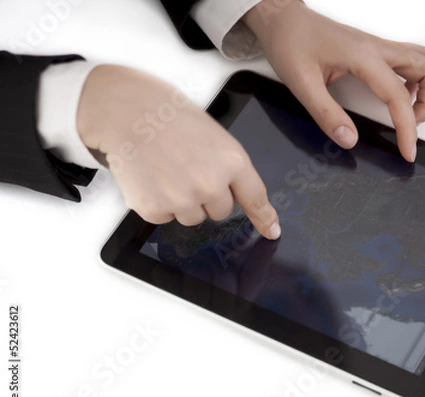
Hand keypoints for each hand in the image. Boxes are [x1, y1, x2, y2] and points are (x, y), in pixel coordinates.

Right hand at [76, 65, 280, 239]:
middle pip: (220, 212)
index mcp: (231, 162)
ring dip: (183, 202)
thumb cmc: (171, 117)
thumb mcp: (215, 136)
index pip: (255, 198)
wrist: (127, 111)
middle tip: (188, 168)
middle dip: (208, 196)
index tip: (272, 231)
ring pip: (193, 217)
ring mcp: (182, 200)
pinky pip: (165, 218)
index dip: (264, 217)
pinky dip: (158, 203)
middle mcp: (211, 185)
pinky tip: (152, 177)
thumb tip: (236, 196)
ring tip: (168, 170)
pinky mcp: (155, 209)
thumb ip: (230, 168)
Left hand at [244, 0, 424, 161]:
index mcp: (363, 57)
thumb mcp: (302, 85)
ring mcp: (377, 45)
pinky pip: (410, 58)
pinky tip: (398, 95)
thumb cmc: (290, 43)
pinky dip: (416, 79)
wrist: (282, 19)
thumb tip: (349, 139)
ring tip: (409, 113)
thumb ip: (327, 115)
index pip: (398, 96)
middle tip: (410, 127)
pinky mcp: (373, 48)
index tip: (408, 151)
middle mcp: (376, 48)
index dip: (408, 128)